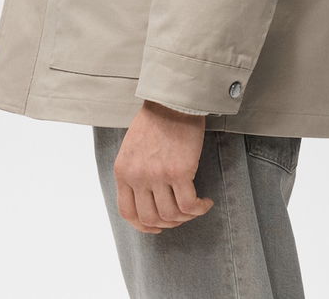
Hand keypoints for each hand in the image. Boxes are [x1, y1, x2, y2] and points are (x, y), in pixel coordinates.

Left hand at [113, 100, 214, 233]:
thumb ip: (135, 172)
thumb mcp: (133, 148)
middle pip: (150, 218)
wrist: (174, 100)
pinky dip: (199, 208)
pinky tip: (205, 202)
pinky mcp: (180, 171)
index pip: (128, 212)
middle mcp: (137, 176)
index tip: (157, 227)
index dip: (143, 226)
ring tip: (196, 207)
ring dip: (186, 217)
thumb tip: (147, 199)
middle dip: (168, 223)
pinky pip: (189, 205)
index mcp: (123, 171)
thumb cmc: (157, 119)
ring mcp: (158, 175)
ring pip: (171, 215)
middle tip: (181, 216)